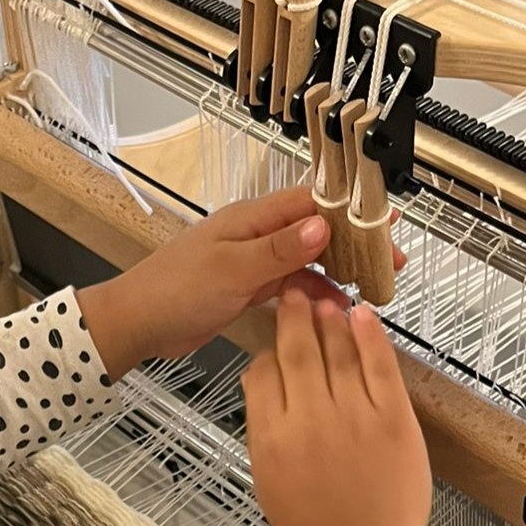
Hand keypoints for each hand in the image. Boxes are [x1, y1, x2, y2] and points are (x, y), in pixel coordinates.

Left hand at [76, 188, 404, 380]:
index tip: (385, 225)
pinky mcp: (246, 287)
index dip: (352, 211)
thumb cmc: (175, 292)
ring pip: (306, 258)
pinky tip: (335, 308)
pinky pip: (290, 284)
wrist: (136, 324)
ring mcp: (252, 260)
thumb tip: (324, 225)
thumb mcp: (231, 271)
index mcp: (252, 218)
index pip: (312, 202)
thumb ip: (278, 251)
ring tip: (372, 287)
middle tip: (390, 263)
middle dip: (354, 242)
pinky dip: (313, 293)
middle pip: (315, 228)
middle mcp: (256, 233)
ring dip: (338, 270)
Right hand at [243, 291, 430, 525]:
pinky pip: (380, 367)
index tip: (273, 332)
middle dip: (293, 316)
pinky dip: (370, 336)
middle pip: (297, 352)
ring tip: (325, 297)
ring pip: (338, 352)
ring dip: (330, 318)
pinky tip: (362, 314)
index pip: (261, 373)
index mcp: (272, 437)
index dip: (267, 348)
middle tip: (293, 291)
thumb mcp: (267, 476)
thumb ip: (263, 426)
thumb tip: (262, 377)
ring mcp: (353, 419)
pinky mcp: (393, 422)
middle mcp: (309, 421)